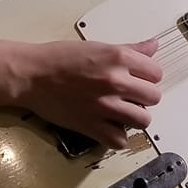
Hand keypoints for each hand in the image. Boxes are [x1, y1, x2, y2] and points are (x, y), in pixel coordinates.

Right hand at [21, 38, 162, 148]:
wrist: (31, 75)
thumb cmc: (59, 58)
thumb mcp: (98, 46)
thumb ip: (129, 49)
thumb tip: (153, 46)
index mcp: (119, 58)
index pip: (156, 73)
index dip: (148, 77)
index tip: (137, 79)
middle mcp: (115, 82)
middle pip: (154, 97)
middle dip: (144, 97)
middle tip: (130, 96)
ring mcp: (105, 106)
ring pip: (143, 120)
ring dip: (135, 117)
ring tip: (123, 112)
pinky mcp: (91, 126)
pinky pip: (119, 140)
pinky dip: (117, 137)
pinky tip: (110, 127)